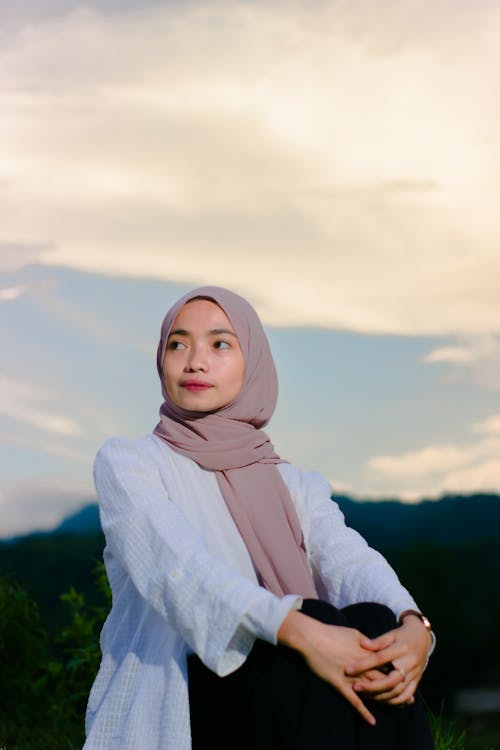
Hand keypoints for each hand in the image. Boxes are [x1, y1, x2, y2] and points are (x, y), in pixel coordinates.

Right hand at [278, 610, 397, 724]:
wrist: (312, 637)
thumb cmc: (332, 633)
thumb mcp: (354, 634)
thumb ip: (368, 643)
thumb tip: (376, 647)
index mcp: (367, 653)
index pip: (387, 666)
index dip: (398, 674)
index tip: (407, 680)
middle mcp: (363, 666)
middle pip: (384, 681)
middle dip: (397, 690)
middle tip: (408, 700)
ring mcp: (352, 677)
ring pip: (372, 692)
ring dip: (385, 702)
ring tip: (396, 709)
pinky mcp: (340, 684)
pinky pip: (354, 701)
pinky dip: (364, 712)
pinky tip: (372, 721)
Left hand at [345, 615, 432, 705]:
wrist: (422, 638)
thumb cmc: (401, 635)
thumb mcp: (390, 634)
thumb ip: (376, 642)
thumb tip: (361, 644)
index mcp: (401, 649)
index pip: (380, 658)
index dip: (363, 665)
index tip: (348, 669)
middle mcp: (409, 663)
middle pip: (390, 681)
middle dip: (372, 687)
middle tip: (355, 687)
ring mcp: (414, 674)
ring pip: (397, 691)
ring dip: (380, 696)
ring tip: (364, 696)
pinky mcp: (416, 682)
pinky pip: (406, 696)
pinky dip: (394, 701)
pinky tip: (380, 701)